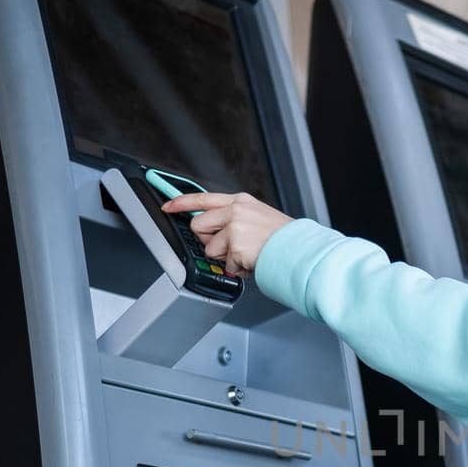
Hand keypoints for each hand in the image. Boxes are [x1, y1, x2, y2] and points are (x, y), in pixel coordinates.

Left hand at [160, 191, 292, 276]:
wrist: (300, 249)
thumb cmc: (281, 237)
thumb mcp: (257, 216)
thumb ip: (233, 217)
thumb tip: (212, 228)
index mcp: (240, 201)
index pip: (202, 198)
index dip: (181, 203)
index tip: (167, 207)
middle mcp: (236, 211)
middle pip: (199, 225)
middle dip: (208, 240)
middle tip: (228, 246)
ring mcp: (235, 228)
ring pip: (210, 249)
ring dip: (226, 257)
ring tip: (246, 253)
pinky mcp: (236, 246)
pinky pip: (225, 265)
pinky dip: (237, 269)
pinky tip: (252, 261)